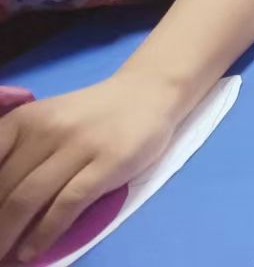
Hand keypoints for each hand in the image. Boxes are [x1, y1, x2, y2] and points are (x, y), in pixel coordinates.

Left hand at [0, 76, 180, 261]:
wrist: (149, 92)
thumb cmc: (93, 113)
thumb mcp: (46, 120)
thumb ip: (17, 152)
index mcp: (24, 119)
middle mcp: (47, 129)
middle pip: (3, 189)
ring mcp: (79, 145)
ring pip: (28, 198)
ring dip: (7, 235)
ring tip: (3, 258)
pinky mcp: (108, 162)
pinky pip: (67, 204)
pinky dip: (44, 233)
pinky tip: (33, 251)